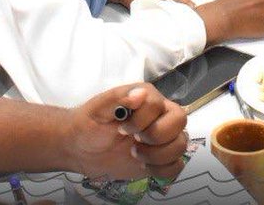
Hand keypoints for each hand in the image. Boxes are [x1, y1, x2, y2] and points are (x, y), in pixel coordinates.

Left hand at [66, 84, 187, 179]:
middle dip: (156, 136)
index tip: (121, 128)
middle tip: (134, 141)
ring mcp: (162, 138)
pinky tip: (143, 165)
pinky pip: (176, 165)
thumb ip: (120, 98)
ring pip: (181, 144)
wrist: (82, 148)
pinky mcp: (161, 158)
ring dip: (157, 155)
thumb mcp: (99, 108)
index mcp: (147, 97)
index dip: (142, 120)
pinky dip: (161, 169)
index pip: (159, 105)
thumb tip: (140, 93)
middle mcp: (159, 114)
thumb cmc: (89, 123)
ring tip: (135, 154)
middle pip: (180, 121)